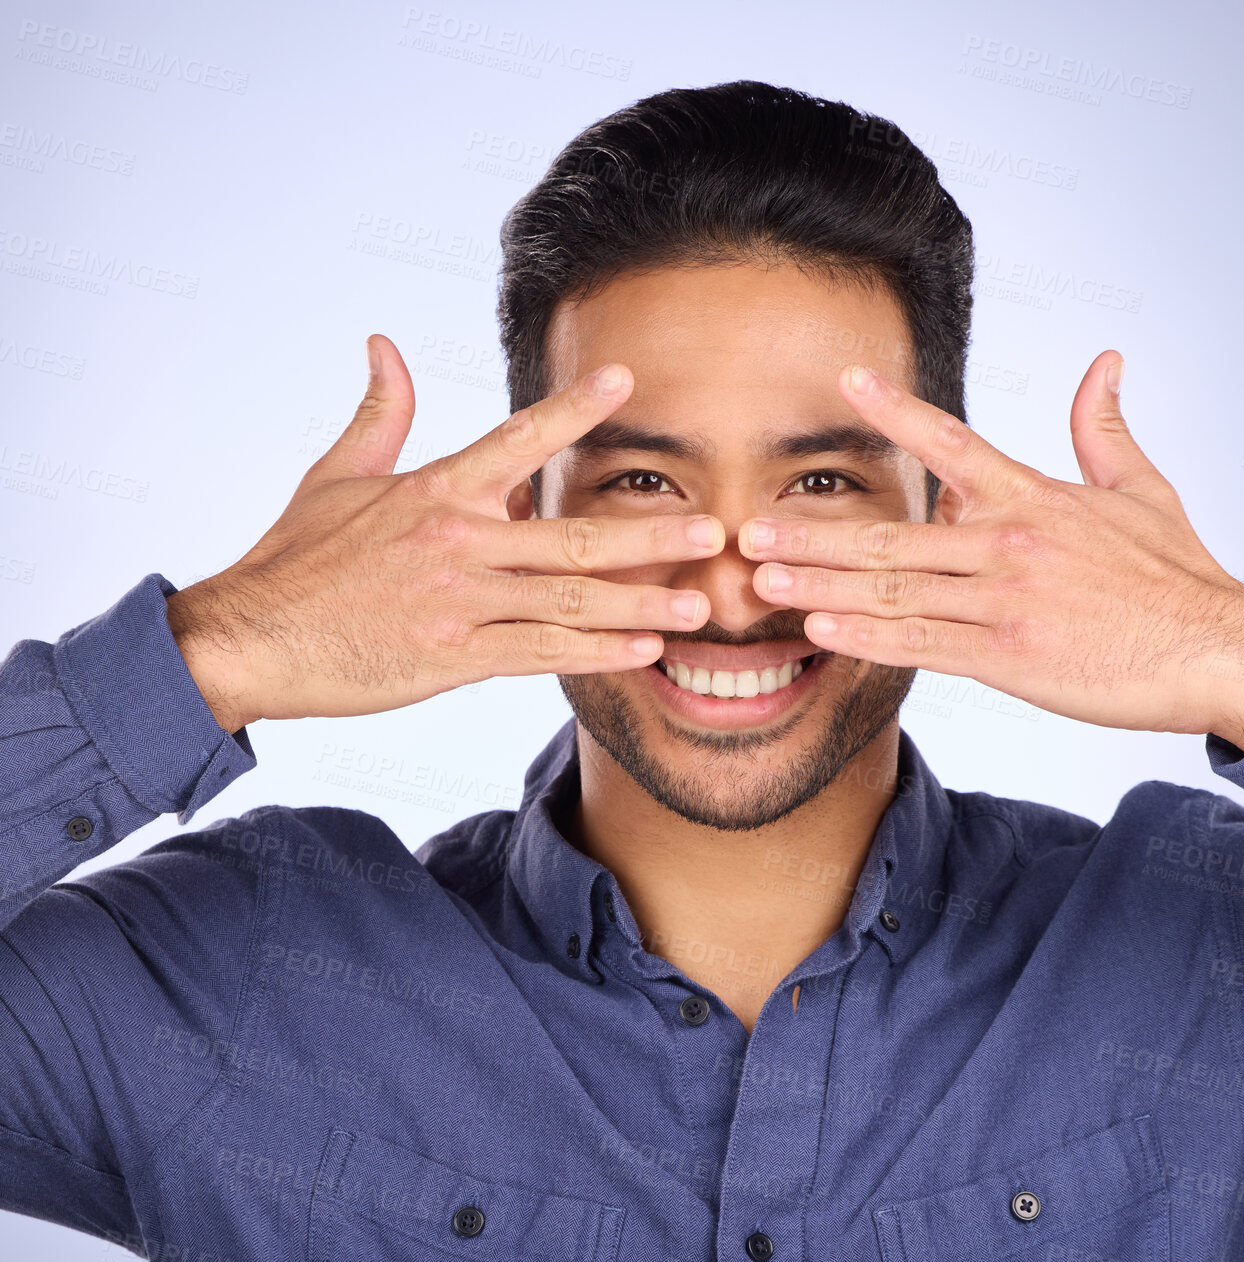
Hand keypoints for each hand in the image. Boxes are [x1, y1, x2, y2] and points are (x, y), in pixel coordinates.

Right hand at [167, 336, 721, 731]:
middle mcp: (458, 541)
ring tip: (696, 605)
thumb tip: (385, 343)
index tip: (625, 381)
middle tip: (712, 531)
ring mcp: (459, 603)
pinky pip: (540, 653)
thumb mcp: (336, 475)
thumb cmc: (294, 558)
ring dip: (639, 604)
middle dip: (649, 534)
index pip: (517, 439)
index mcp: (435, 490)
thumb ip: (381, 412)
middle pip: (571, 534)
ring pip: (568, 601)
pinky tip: (641, 653)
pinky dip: (595, 654)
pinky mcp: (453, 657)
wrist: (251, 638)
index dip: (573, 408)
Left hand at [738, 352, 1243, 752]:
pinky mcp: (1009, 656)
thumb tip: (1106, 360)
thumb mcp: (1142, 490)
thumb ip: (1105, 427)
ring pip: (894, 591)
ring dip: (820, 587)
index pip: (951, 443)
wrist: (1220, 650)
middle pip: (893, 532)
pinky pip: (922, 645)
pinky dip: (867, 639)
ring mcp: (1005, 600)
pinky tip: (821, 634)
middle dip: (814, 532)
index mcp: (1034, 496)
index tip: (844, 383)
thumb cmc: (1179, 575)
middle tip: (750, 527)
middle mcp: (1010, 541)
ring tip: (763, 581)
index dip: (896, 410)